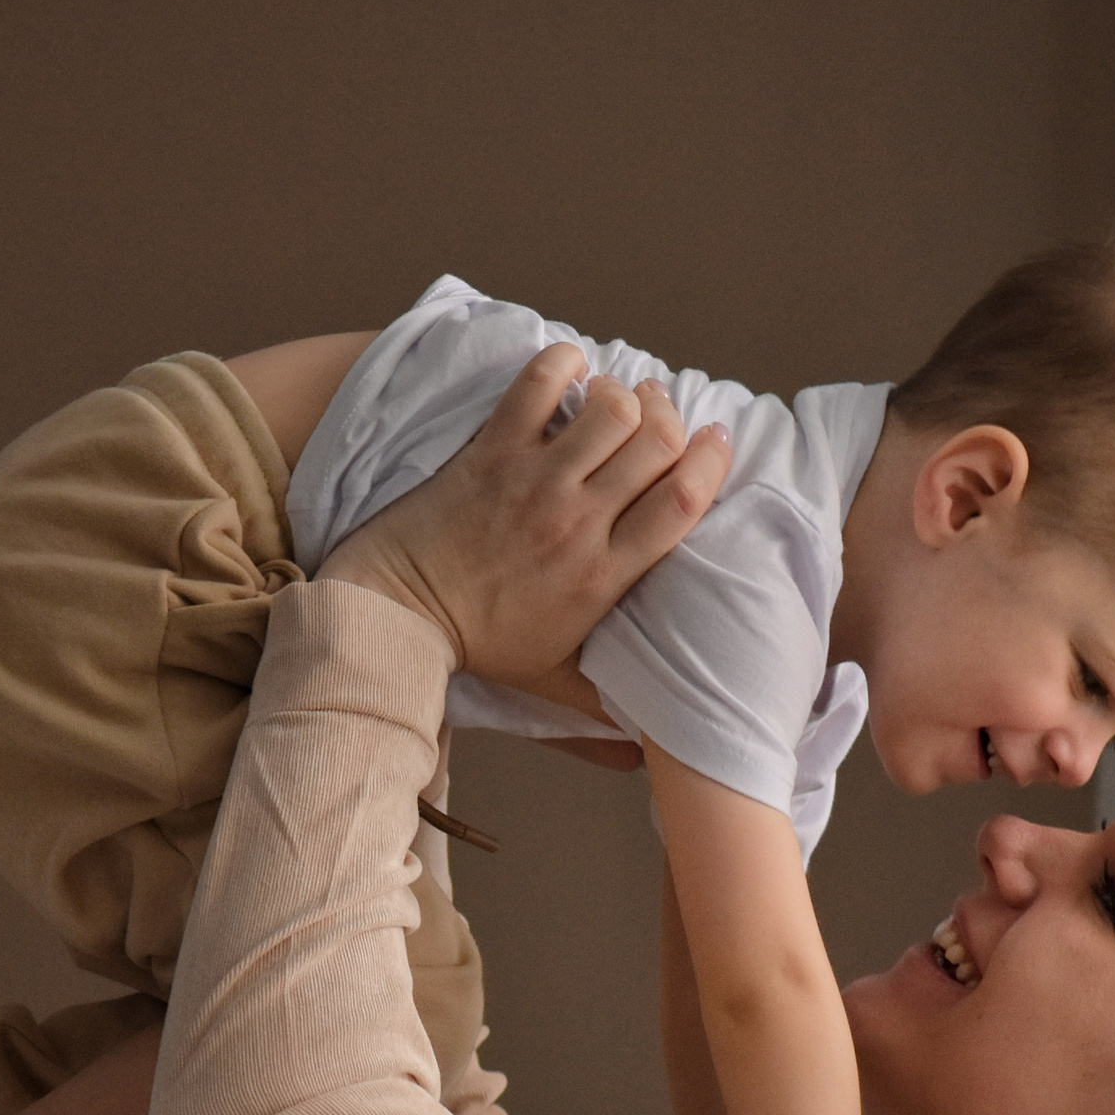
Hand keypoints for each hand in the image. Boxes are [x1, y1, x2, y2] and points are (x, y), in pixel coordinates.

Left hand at [320, 345, 730, 703]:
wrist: (397, 615)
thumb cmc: (480, 647)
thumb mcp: (554, 683)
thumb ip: (607, 709)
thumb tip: (645, 753)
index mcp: (604, 575)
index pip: (683, 502)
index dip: (711, 461)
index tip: (716, 441)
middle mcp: (578, 523)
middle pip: (658, 442)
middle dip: (672, 416)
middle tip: (662, 415)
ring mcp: (534, 482)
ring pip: (611, 408)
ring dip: (623, 391)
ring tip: (616, 397)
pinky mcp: (491, 452)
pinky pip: (539, 384)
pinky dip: (563, 361)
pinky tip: (569, 366)